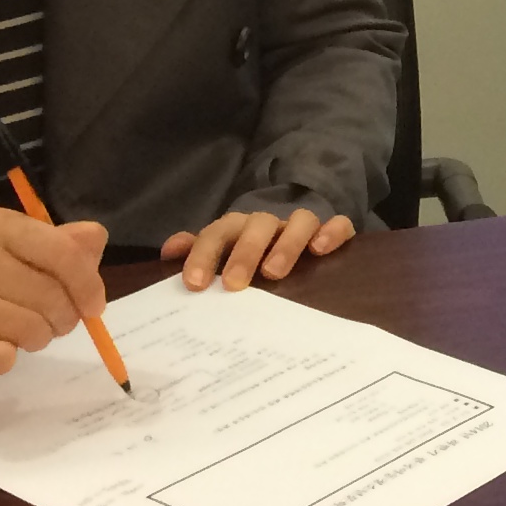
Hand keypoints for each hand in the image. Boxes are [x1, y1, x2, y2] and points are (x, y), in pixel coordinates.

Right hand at [0, 205, 108, 375]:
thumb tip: (94, 239)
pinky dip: (7, 359)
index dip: (87, 284)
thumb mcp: (24, 244)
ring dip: (39, 337)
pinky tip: (4, 350)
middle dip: (65, 316)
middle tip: (56, 321)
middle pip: (48, 294)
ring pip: (28, 328)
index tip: (95, 307)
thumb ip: (65, 243)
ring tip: (28, 332)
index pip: (61, 253)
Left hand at [161, 206, 355, 289]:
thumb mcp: (221, 255)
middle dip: (244, 253)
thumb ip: (197, 252)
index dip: (203, 255)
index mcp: (237, 229)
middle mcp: (268, 224)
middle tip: (234, 284)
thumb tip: (167, 252)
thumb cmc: (250, 258)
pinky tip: (320, 251)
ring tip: (274, 273)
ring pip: (298, 221)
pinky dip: (330, 232)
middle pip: (257, 225)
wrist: (298, 241)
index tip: (194, 284)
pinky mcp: (331, 231)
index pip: (217, 233)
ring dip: (286, 244)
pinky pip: (337, 223)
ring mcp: (300, 227)